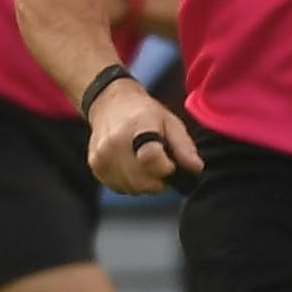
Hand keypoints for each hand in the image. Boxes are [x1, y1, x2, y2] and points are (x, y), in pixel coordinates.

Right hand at [83, 75, 202, 194]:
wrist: (109, 103)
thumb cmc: (144, 113)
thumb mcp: (170, 122)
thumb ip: (184, 146)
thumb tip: (196, 169)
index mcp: (138, 126)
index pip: (150, 157)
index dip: (166, 168)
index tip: (170, 165)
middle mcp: (115, 142)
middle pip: (142, 181)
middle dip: (158, 180)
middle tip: (161, 165)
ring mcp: (102, 155)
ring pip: (132, 188)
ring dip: (144, 183)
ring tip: (145, 163)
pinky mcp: (95, 166)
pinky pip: (120, 187)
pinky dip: (130, 182)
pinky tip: (132, 165)